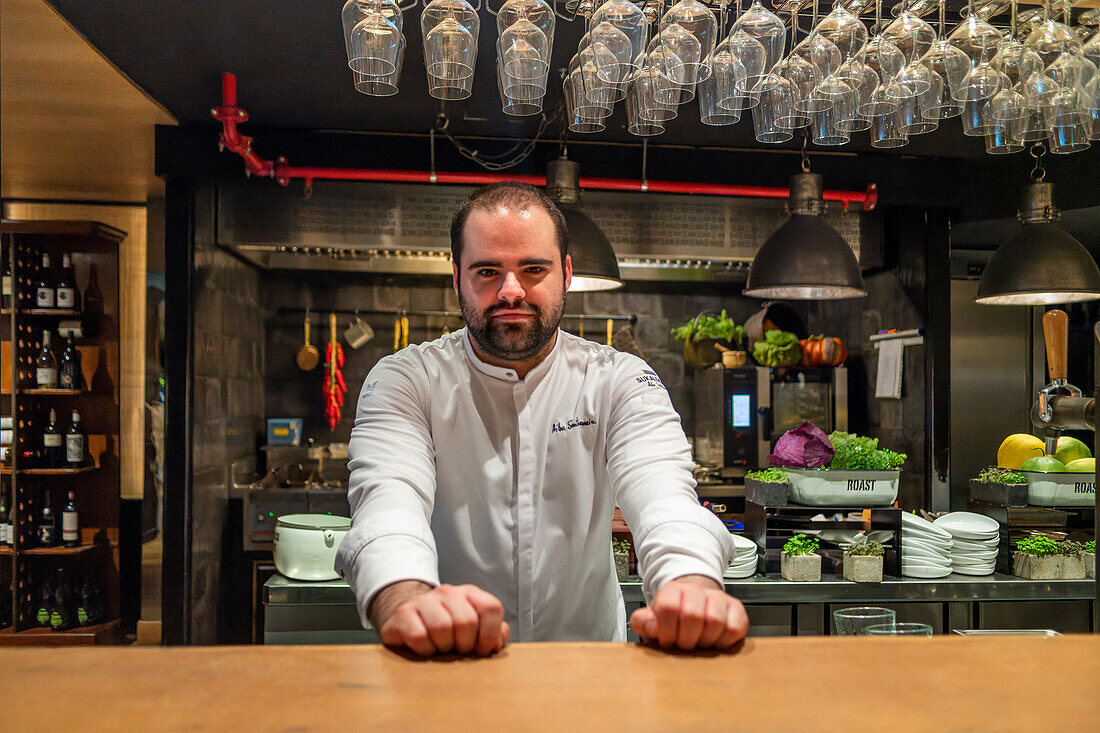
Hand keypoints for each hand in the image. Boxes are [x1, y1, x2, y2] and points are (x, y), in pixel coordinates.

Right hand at [370, 580, 510, 656]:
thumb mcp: (474, 628)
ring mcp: (424, 601)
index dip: (490, 634)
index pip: (491, 608)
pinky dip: (424, 650)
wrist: (408, 617)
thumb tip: (497, 643)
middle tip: (456, 649)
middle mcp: (447, 592)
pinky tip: (424, 648)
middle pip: (466, 622)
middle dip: (464, 644)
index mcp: (470, 594)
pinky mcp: (403, 614)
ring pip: (442, 628)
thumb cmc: (447, 627)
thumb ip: (494, 633)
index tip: (482, 649)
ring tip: (440, 648)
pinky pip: (419, 637)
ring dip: (443, 647)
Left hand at [629, 575, 747, 650]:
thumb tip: (651, 627)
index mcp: (672, 591)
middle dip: (686, 640)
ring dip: (705, 641)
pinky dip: (724, 642)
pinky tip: (715, 642)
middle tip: (684, 645)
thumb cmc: (672, 618)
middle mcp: (696, 590)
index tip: (667, 641)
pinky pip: (734, 628)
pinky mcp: (736, 609)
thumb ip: (643, 622)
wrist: (695, 606)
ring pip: (715, 621)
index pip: (669, 607)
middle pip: (693, 615)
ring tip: (699, 644)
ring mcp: (718, 598)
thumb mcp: (651, 619)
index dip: (667, 631)